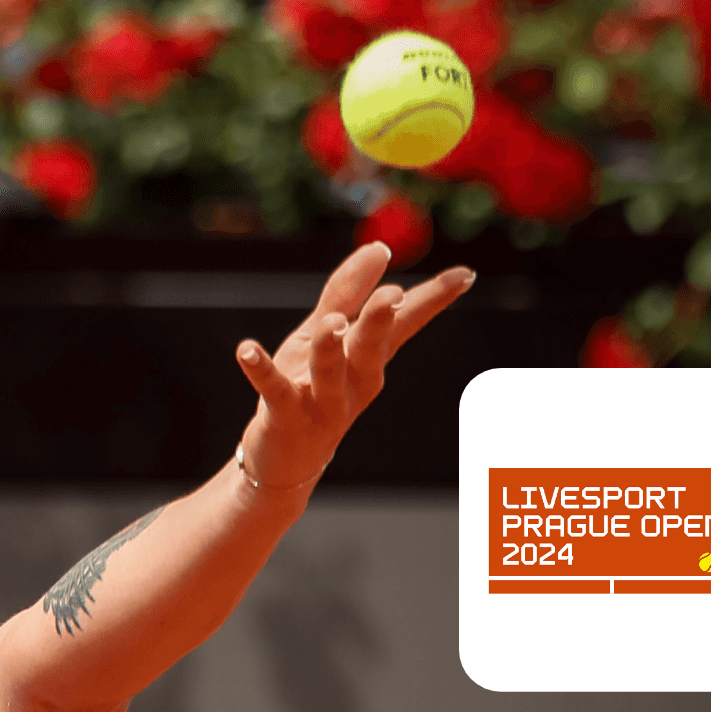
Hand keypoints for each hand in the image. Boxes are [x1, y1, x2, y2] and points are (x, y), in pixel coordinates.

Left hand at [233, 241, 475, 489]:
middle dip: (380, 323)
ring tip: (331, 325)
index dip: (432, 299)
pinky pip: (274, 390)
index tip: (464, 275)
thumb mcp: (324, 336)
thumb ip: (347, 293)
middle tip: (391, 296)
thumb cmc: (308, 389)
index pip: (405, 324)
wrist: (285, 462)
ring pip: (329, 372)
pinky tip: (246, 349)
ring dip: (330, 348)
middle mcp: (353, 382)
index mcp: (369, 360)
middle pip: (370, 348)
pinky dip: (261, 369)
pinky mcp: (285, 415)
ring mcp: (321, 402)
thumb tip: (379, 249)